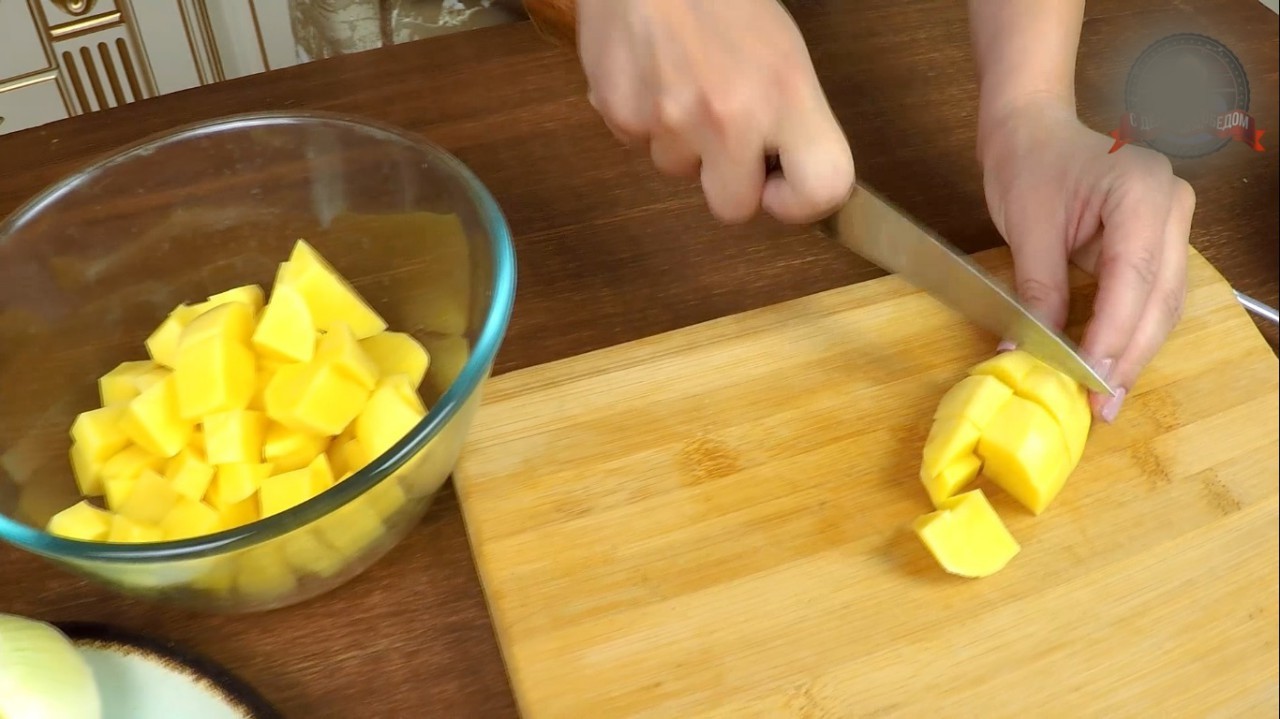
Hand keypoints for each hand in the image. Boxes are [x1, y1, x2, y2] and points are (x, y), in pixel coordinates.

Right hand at [577, 0, 853, 223]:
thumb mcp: (783, 53)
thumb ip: (791, 119)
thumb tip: (786, 177)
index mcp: (786, 94)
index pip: (822, 188)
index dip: (801, 201)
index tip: (781, 183)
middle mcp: (731, 116)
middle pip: (733, 209)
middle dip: (728, 181)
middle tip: (724, 132)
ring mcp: (671, 120)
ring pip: (679, 172)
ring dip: (681, 141)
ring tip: (682, 81)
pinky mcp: (621, 115)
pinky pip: (638, 144)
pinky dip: (643, 117)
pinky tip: (651, 73)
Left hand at [978, 97, 1194, 421]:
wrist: (1031, 128)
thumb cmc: (1027, 163)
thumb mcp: (1028, 228)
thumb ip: (1039, 290)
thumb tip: (1032, 351)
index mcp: (1143, 190)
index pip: (1134, 277)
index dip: (1113, 334)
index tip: (1090, 379)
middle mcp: (1172, 206)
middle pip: (1160, 298)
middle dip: (1129, 356)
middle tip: (1100, 406)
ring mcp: (1172, 224)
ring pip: (1162, 304)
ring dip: (1134, 353)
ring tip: (1104, 399)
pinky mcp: (1157, 242)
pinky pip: (1150, 296)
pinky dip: (1129, 333)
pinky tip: (1109, 367)